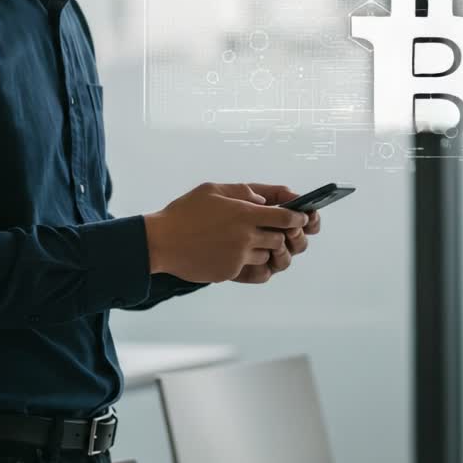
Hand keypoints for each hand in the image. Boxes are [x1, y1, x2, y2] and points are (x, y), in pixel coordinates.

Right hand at [143, 183, 307, 283]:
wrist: (161, 242)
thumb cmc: (184, 213)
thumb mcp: (212, 190)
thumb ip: (241, 191)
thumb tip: (263, 200)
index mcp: (244, 213)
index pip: (286, 218)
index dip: (298, 218)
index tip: (301, 218)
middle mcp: (246, 236)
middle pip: (281, 240)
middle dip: (282, 236)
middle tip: (276, 231)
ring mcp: (238, 257)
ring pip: (267, 255)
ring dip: (263, 249)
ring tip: (246, 242)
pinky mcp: (230, 272)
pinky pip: (251, 269)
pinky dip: (248, 262)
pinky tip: (233, 254)